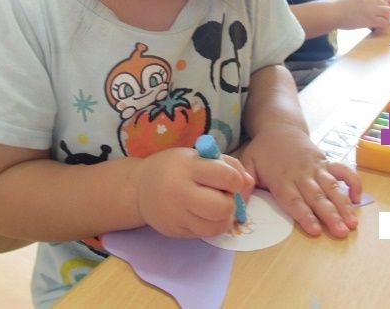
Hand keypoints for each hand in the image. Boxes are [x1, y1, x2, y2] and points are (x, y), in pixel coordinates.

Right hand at [133, 147, 253, 237]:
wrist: (140, 188)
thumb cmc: (175, 167)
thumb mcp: (198, 156)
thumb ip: (228, 165)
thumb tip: (249, 183)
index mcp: (188, 167)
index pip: (225, 177)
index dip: (236, 180)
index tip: (232, 180)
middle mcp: (181, 192)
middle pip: (222, 207)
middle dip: (231, 203)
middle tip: (224, 196)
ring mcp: (177, 215)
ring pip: (216, 227)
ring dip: (224, 218)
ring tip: (216, 207)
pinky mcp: (176, 232)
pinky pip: (204, 234)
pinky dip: (211, 225)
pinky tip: (204, 214)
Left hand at [239, 126, 361, 237]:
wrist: (280, 126)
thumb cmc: (263, 150)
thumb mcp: (248, 162)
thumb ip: (244, 183)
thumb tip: (238, 203)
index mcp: (282, 178)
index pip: (294, 200)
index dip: (305, 215)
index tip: (315, 230)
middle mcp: (302, 174)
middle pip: (317, 197)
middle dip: (330, 215)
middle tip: (341, 231)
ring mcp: (316, 167)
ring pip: (332, 187)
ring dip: (343, 205)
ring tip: (353, 223)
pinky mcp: (326, 162)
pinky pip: (343, 171)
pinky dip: (352, 183)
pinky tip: (358, 199)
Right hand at [332, 0, 389, 29]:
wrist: (333, 13)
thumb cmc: (341, 8)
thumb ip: (367, 2)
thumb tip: (375, 11)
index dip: (380, 6)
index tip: (373, 12)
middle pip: (387, 5)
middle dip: (384, 12)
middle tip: (376, 18)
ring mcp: (372, 8)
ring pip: (388, 13)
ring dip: (384, 18)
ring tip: (375, 22)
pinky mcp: (370, 19)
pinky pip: (384, 22)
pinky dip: (381, 25)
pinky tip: (373, 25)